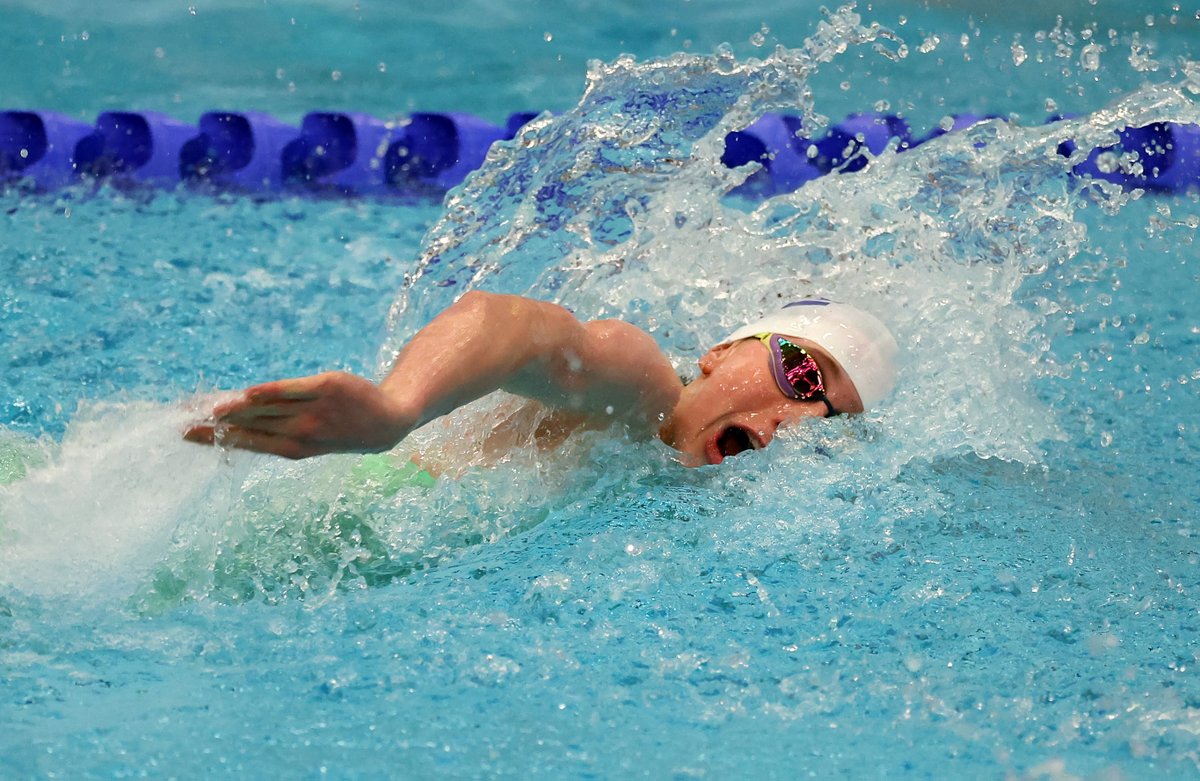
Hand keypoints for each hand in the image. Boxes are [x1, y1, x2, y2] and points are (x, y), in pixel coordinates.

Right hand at [184, 371, 412, 458]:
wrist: (386, 422)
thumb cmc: (339, 428)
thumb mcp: (307, 437)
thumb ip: (273, 428)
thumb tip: (234, 416)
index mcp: (293, 449)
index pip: (247, 442)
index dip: (217, 439)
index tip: (186, 435)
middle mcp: (301, 432)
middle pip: (251, 426)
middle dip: (217, 424)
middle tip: (184, 420)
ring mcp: (314, 411)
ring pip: (267, 409)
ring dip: (236, 409)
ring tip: (208, 408)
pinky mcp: (327, 388)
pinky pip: (293, 390)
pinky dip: (271, 393)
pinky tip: (248, 394)